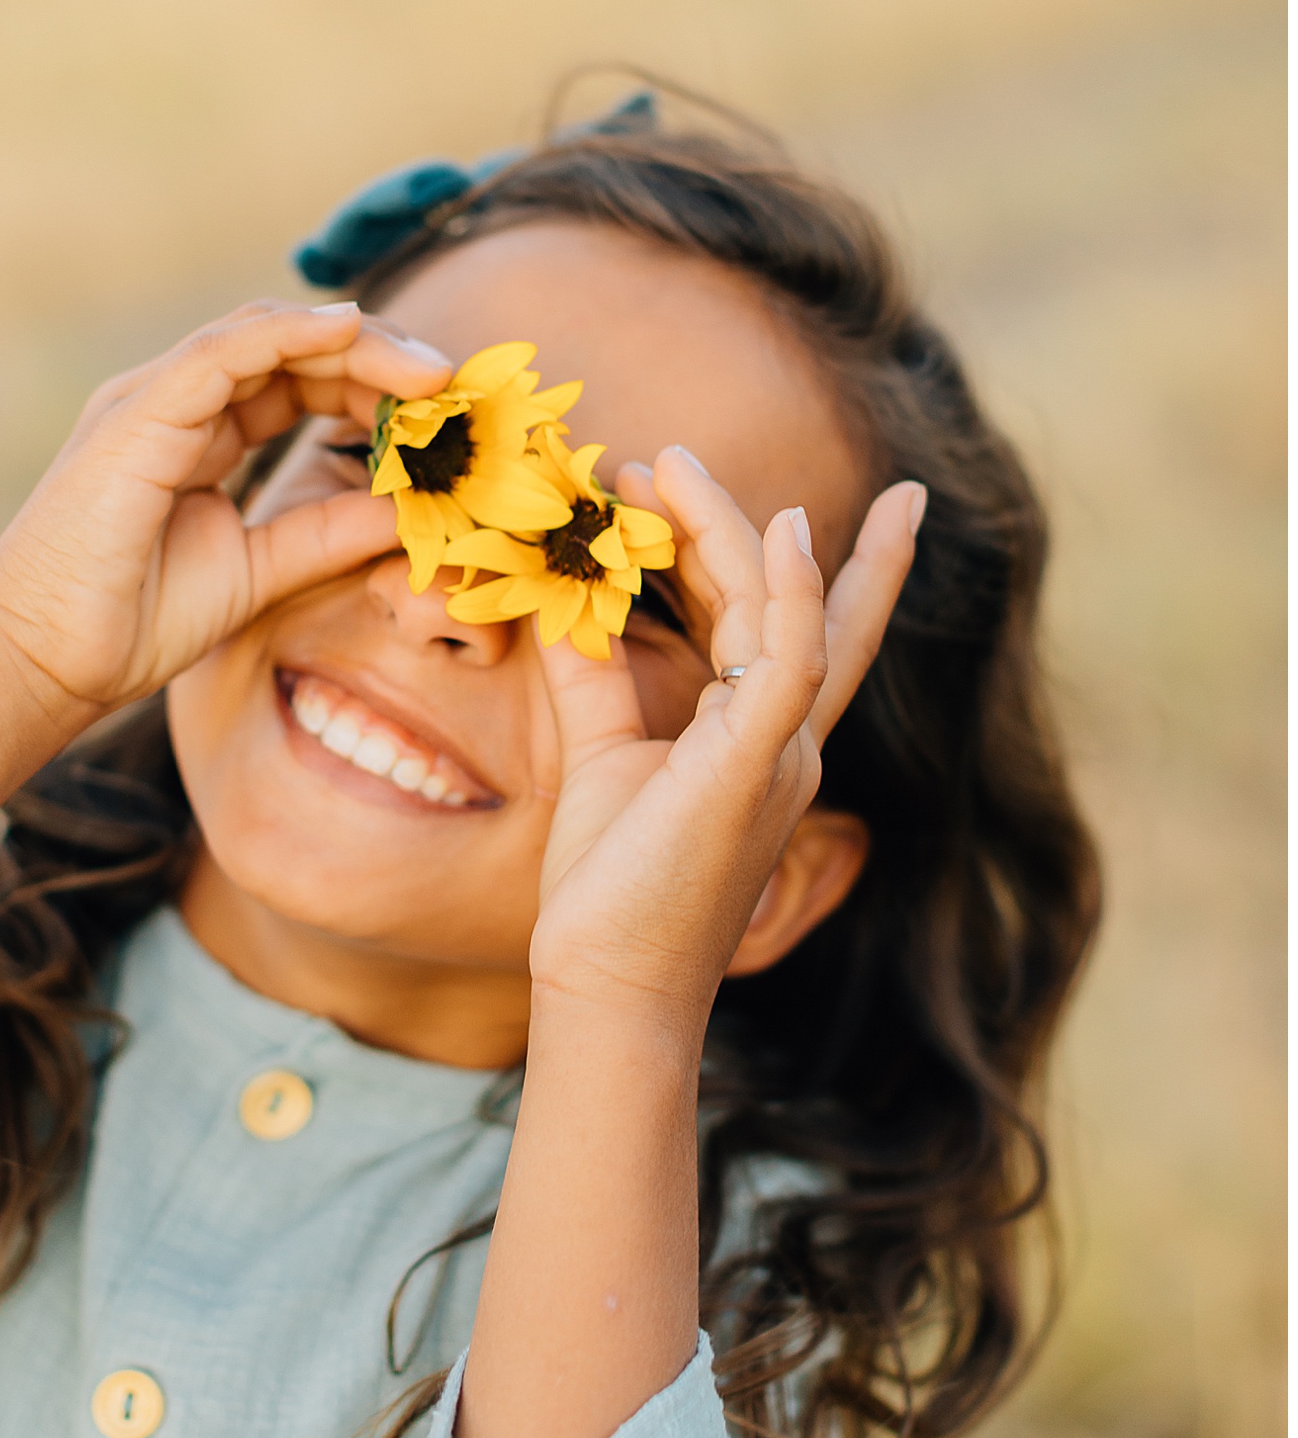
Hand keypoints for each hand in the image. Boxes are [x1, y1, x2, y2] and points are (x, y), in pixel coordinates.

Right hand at [0, 300, 448, 721]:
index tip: (444, 412)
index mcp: (198, 432)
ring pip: (267, 333)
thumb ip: (327, 532)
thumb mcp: (260, 570)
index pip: (298, 379)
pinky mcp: (136, 412)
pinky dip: (290, 333)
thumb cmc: (130, 621)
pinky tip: (352, 333)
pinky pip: (223, 351)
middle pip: (293, 347)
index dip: (373, 385)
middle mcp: (175, 401)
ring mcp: (151, 399)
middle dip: (378, 355)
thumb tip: (407, 510)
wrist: (44, 661)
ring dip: (354, 340)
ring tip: (426, 369)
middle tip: (453, 382)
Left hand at [526, 449, 922, 1030]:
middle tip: (670, 453)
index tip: (875, 496)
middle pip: (796, 602)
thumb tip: (560, 589)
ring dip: (732, 527)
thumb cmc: (610, 886)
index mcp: (761, 740)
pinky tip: (781, 528)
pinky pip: (796, 658)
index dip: (843, 563)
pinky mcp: (757, 764)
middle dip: (752, 520)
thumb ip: (591, 669)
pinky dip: (793, 587)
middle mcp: (789, 740)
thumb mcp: (598, 752)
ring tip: (667, 464)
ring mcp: (781, 751)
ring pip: (785, 609)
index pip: (817, 631)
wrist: (604, 984)